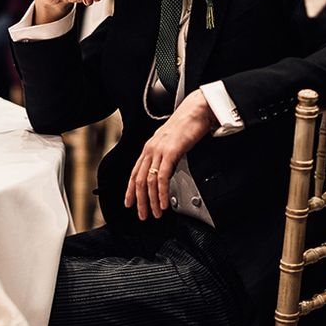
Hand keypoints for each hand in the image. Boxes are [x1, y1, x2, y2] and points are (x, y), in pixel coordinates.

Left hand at [124, 90, 216, 219]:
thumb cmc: (187, 125)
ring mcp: (159, 150)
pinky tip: (163, 202)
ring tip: (155, 213)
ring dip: (151, 200)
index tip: (129, 203)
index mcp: (149, 147)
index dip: (130, 190)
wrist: (196, 111)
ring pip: (148, 181)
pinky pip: (162, 177)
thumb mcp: (170, 143)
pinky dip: (161, 192)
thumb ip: (165, 157)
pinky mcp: (170, 152)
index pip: (134, 172)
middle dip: (139, 200)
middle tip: (142, 215)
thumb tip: (164, 173)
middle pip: (138, 180)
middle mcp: (150, 149)